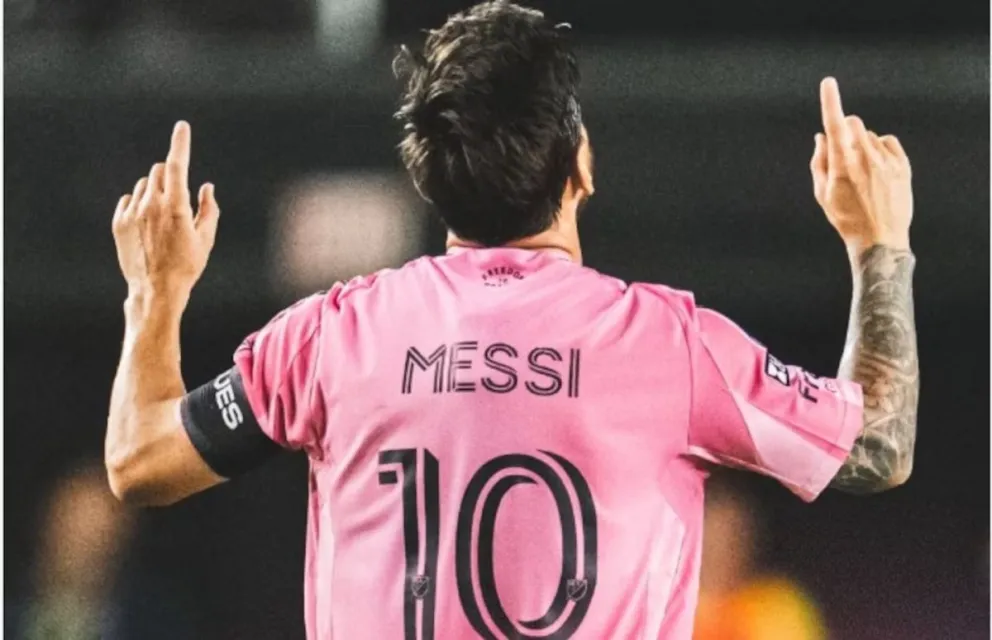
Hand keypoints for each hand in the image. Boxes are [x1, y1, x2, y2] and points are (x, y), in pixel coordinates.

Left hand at [112, 121, 219, 301]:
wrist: (156, 289)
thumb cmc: (187, 265)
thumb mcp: (206, 238)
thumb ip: (209, 208)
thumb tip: (207, 186)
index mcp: (176, 206)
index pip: (177, 165)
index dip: (180, 143)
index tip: (182, 127)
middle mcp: (151, 205)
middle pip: (158, 170)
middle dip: (169, 174)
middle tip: (177, 194)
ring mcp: (132, 213)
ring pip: (144, 185)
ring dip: (155, 190)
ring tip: (163, 217)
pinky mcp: (119, 223)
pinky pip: (128, 200)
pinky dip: (139, 204)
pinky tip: (147, 224)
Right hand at [810, 78, 912, 254]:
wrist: (879, 239)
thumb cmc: (846, 219)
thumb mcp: (823, 194)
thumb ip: (819, 162)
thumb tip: (821, 137)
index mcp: (841, 165)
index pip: (834, 125)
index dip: (830, 101)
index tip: (828, 83)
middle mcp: (865, 158)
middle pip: (853, 123)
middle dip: (845, 128)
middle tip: (842, 148)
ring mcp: (886, 161)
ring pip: (869, 134)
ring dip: (861, 143)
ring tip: (861, 170)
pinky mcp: (902, 166)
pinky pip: (888, 142)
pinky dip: (880, 148)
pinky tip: (877, 166)